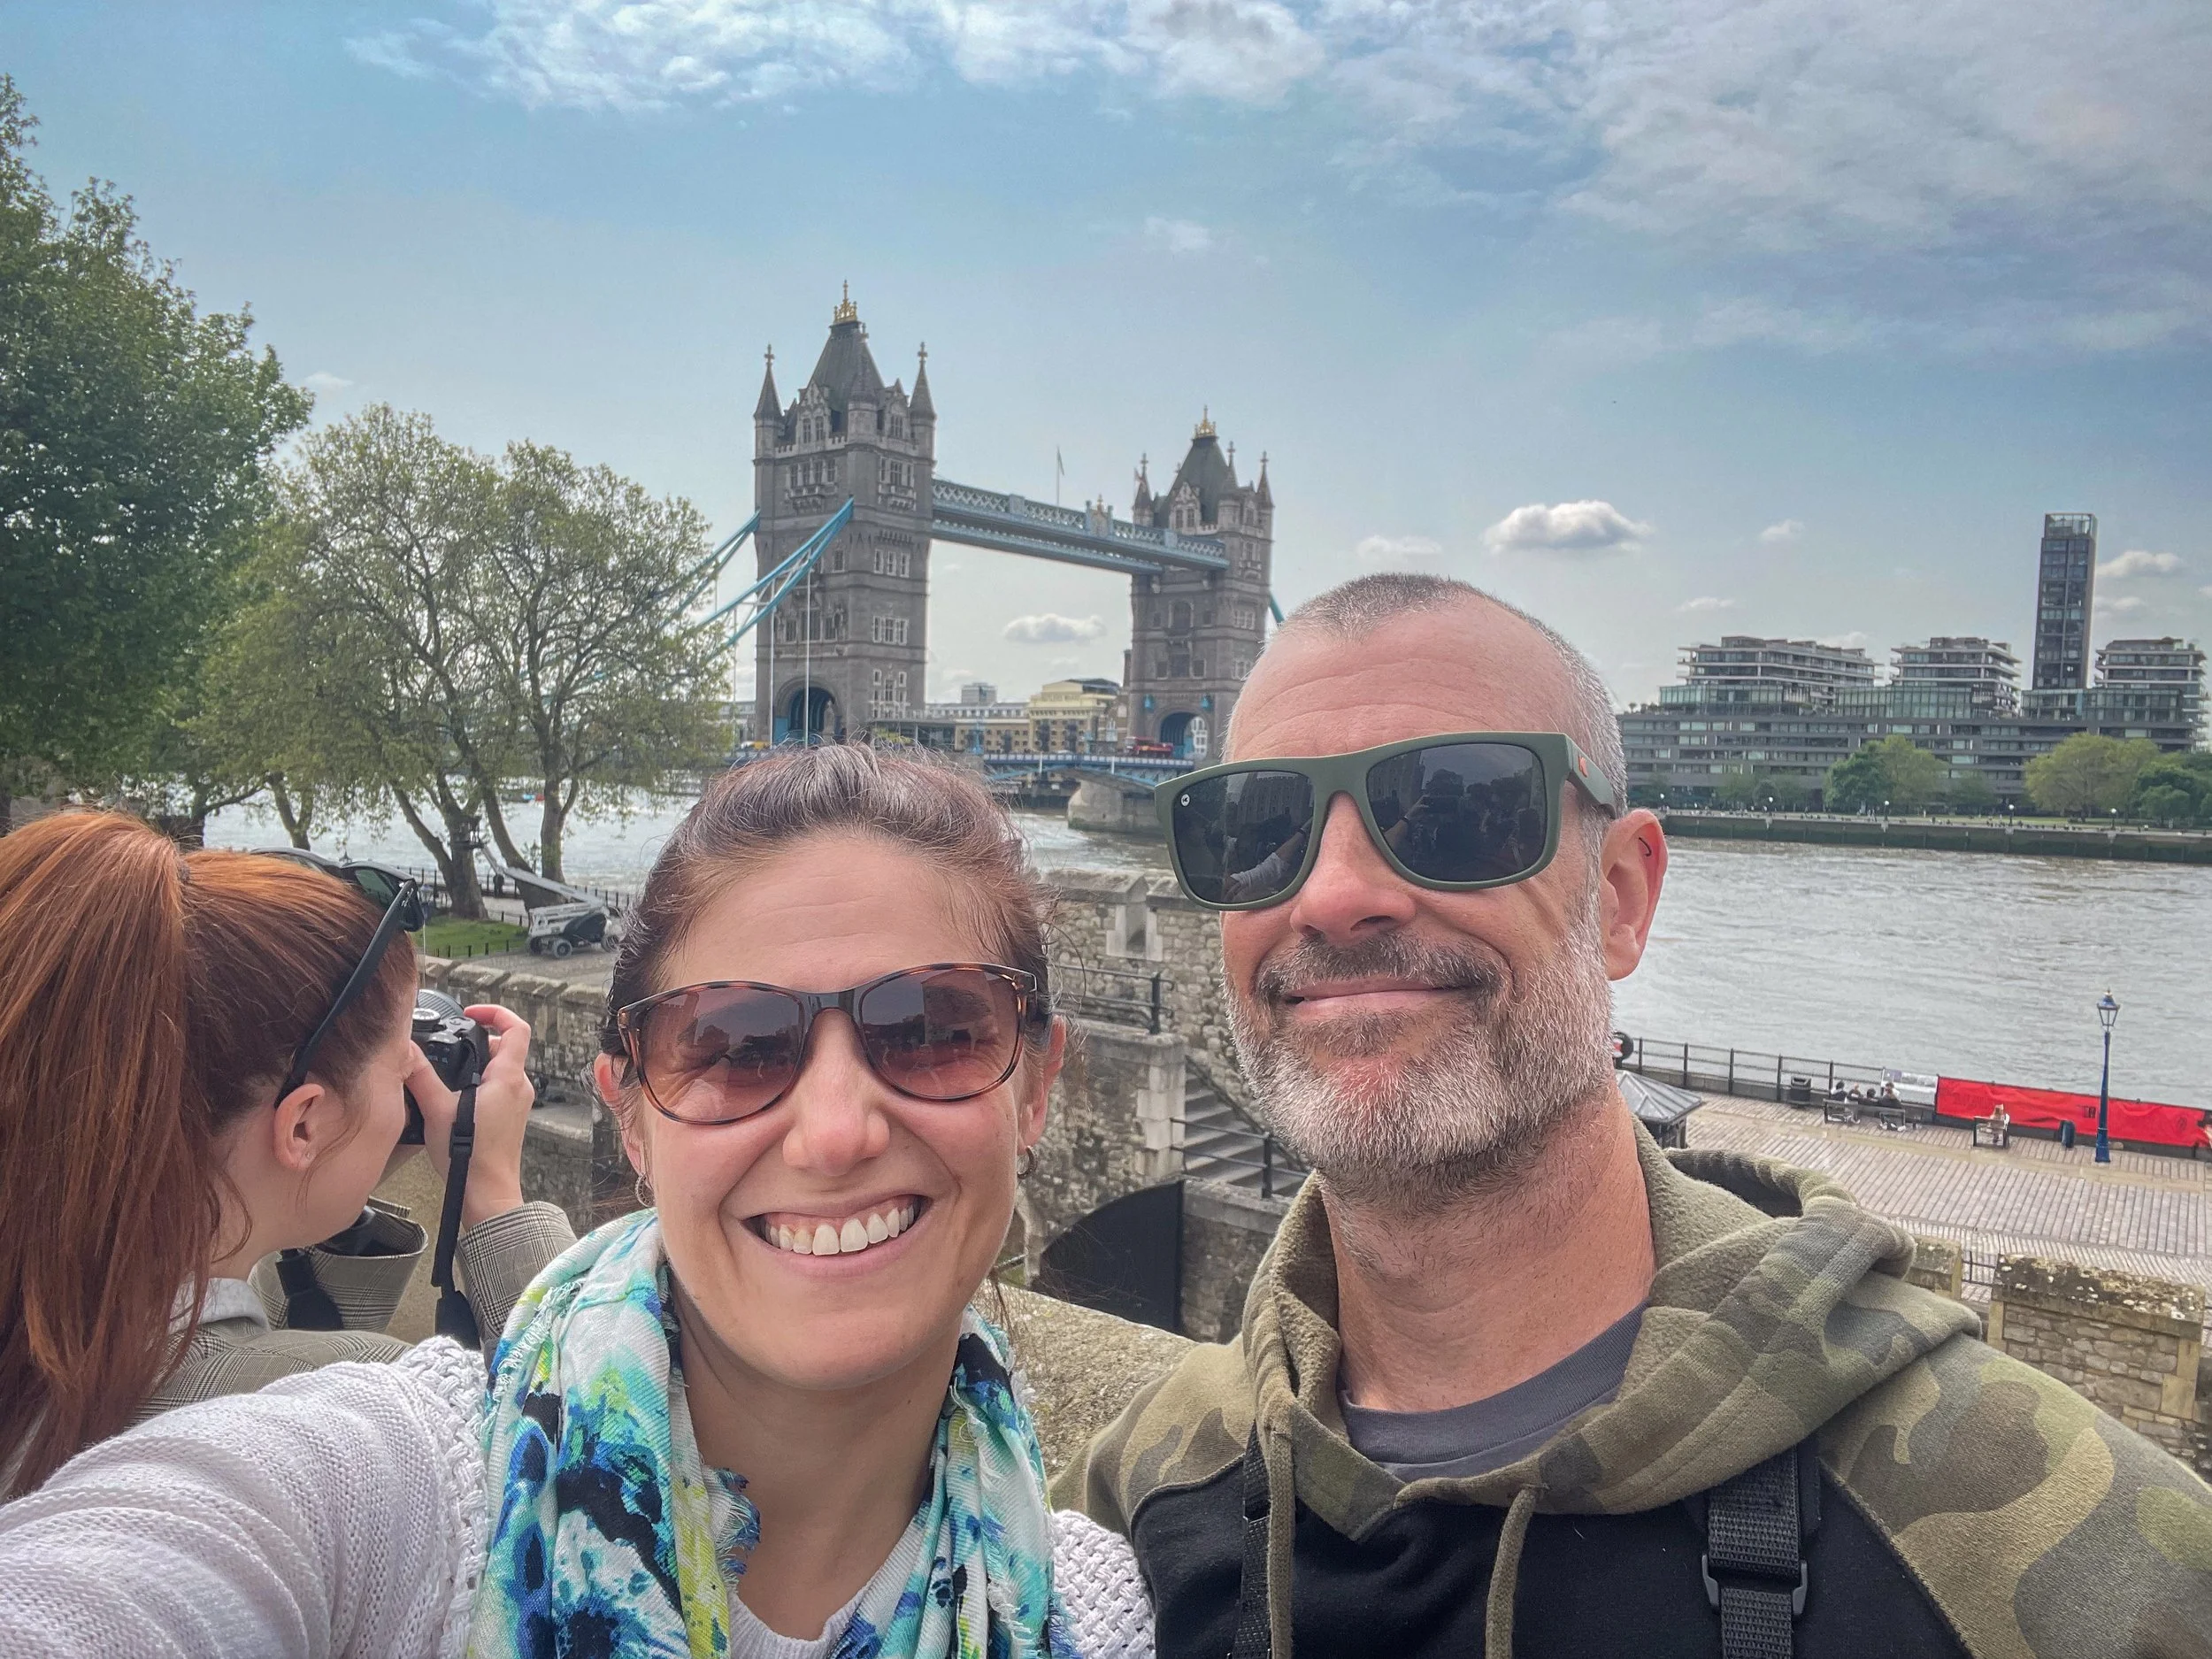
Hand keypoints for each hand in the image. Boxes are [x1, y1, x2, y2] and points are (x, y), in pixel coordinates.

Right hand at [407, 1005, 534, 1229]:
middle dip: (477, 1042)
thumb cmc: (469, 1156)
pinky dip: (478, 1084)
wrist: (486, 1194)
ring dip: (475, 1065)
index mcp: (508, 1077)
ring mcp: (517, 1104)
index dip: (496, 1012)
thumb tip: (406, 1050)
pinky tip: (453, 1098)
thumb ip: (421, 1076)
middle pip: (505, 1048)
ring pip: (500, 1070)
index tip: (471, 1013)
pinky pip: (497, 1089)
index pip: (517, 1028)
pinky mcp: (510, 1118)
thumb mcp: (437, 1110)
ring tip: (446, 1073)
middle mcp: (519, 1087)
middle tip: (449, 1046)